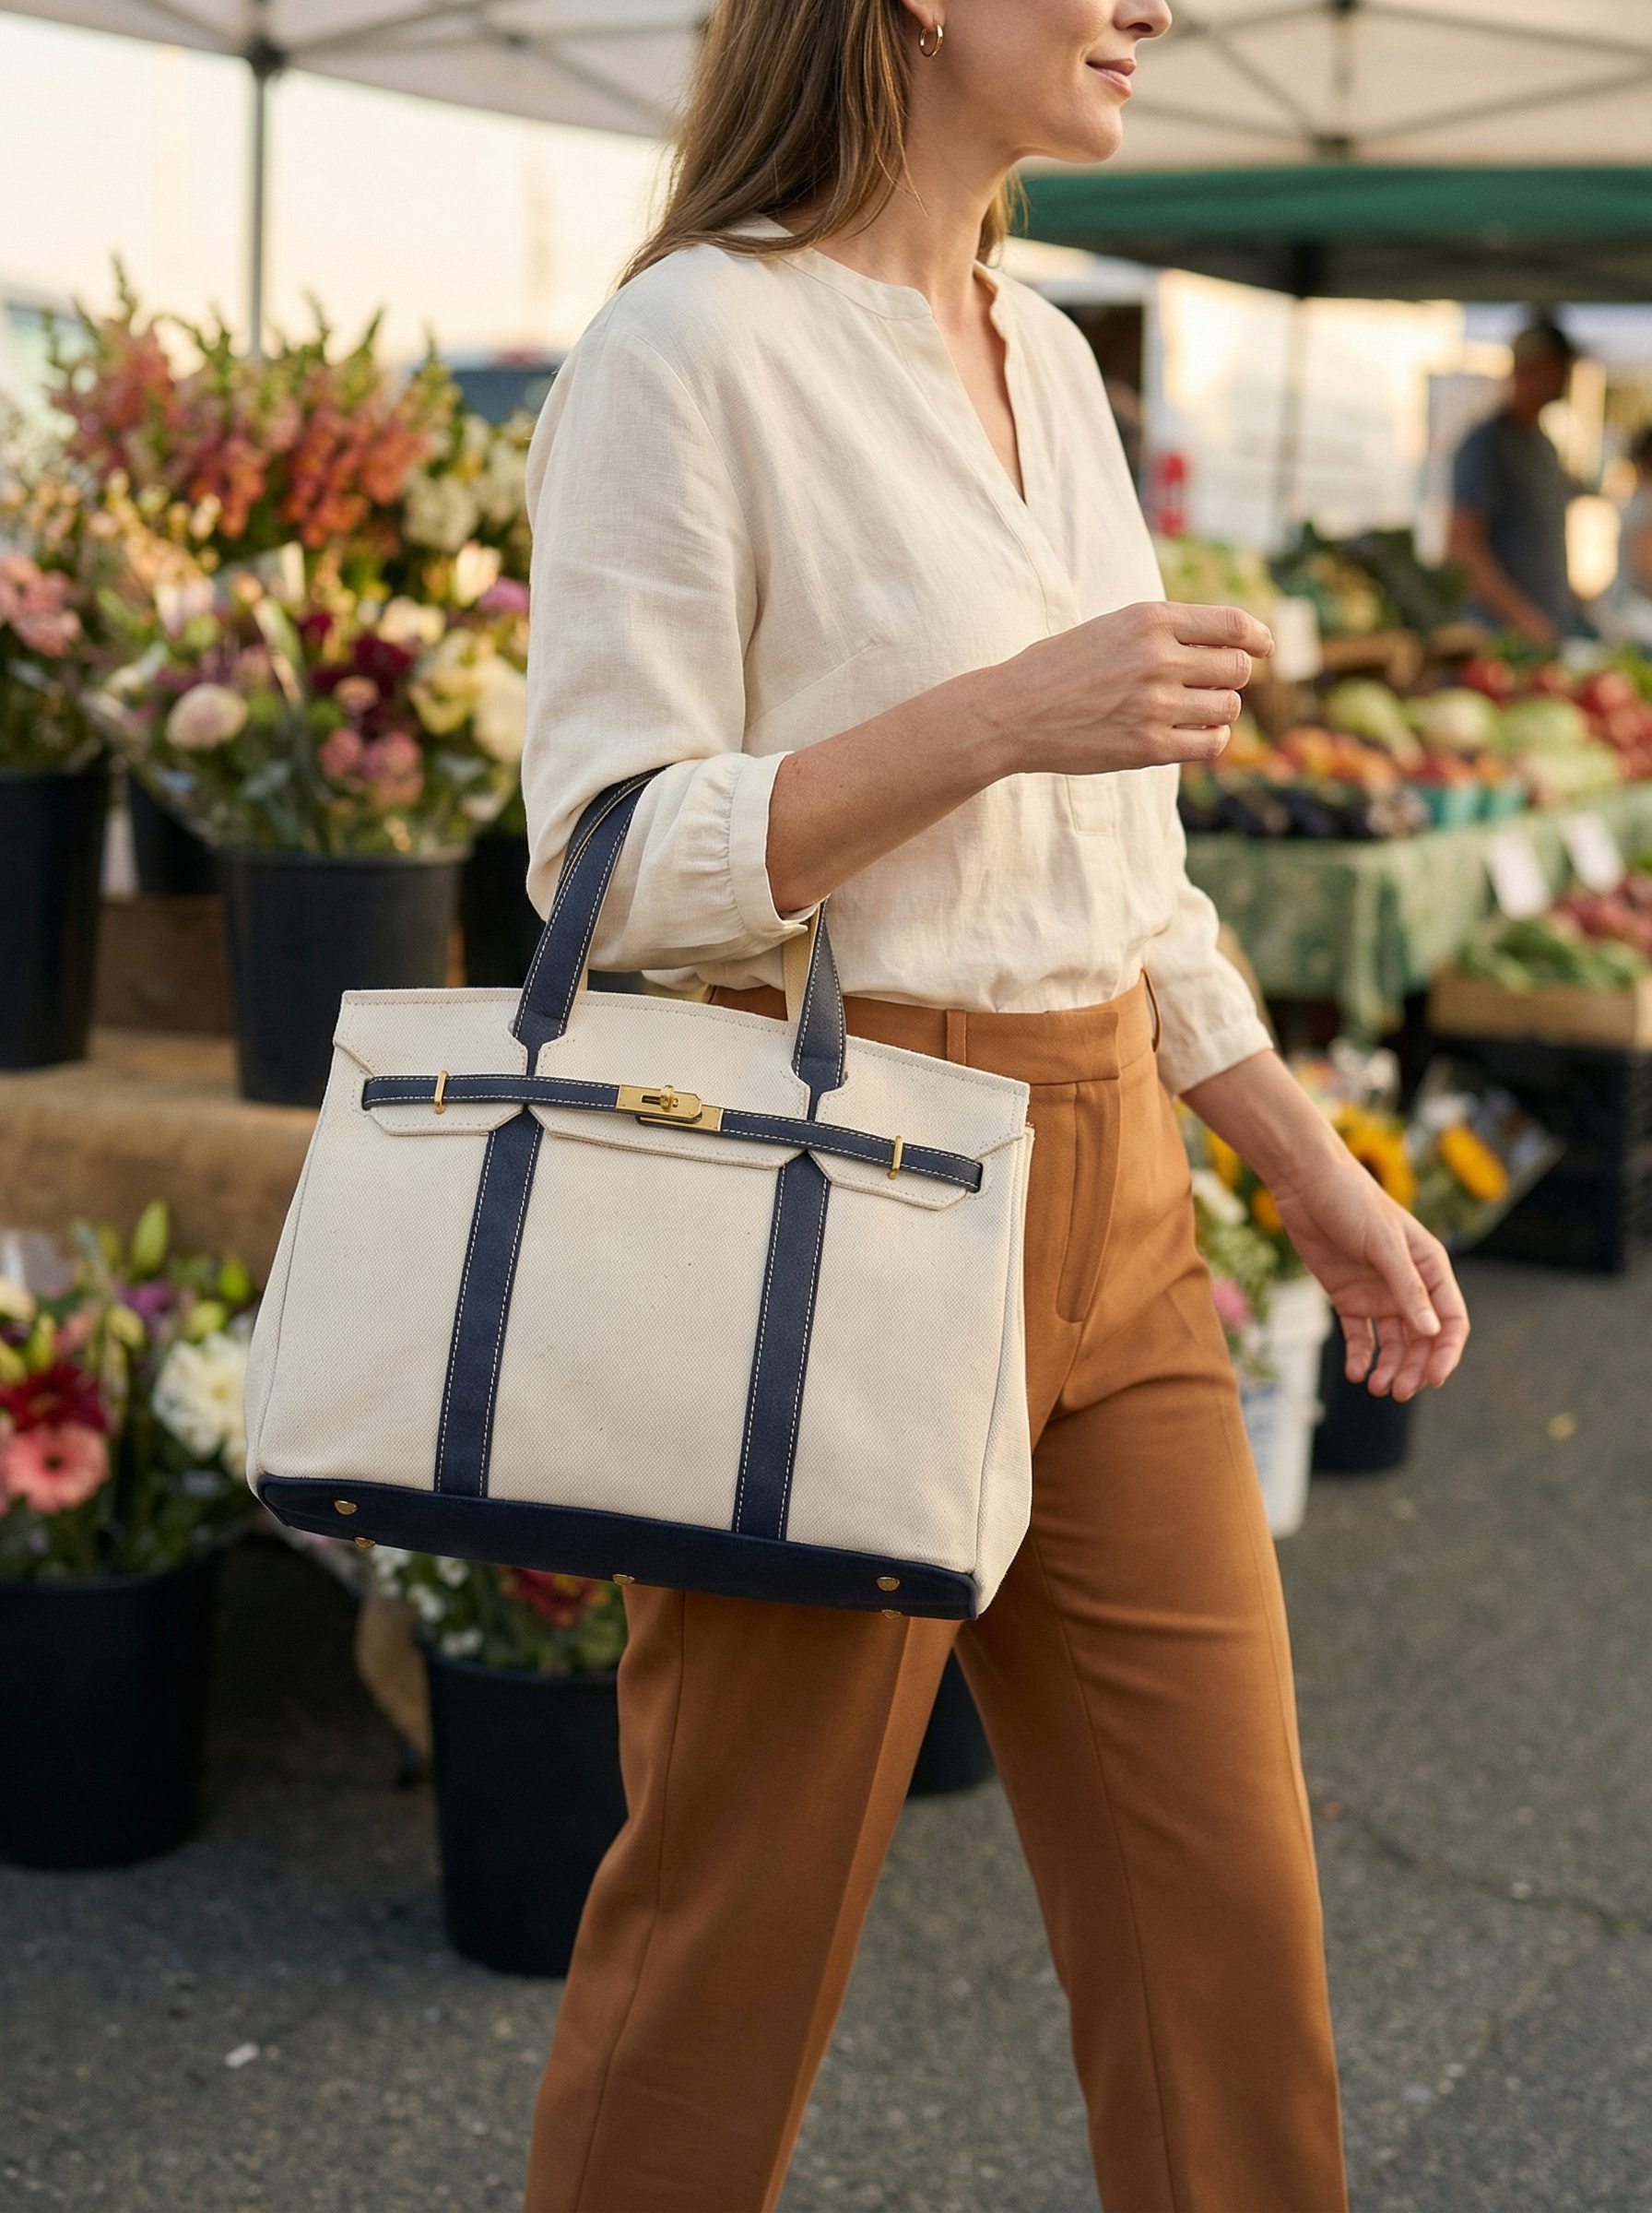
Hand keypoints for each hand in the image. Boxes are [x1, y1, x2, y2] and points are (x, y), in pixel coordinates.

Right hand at [986, 601, 1273, 778]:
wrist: (1012, 712)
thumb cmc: (1060, 667)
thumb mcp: (1113, 627)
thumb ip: (1165, 630)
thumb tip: (1229, 644)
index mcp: (1150, 619)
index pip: (1233, 625)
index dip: (1258, 637)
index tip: (1263, 647)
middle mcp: (1159, 658)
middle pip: (1237, 668)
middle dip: (1231, 677)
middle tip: (1210, 684)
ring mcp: (1155, 704)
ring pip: (1228, 707)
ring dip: (1219, 710)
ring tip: (1192, 711)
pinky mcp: (1149, 747)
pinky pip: (1211, 743)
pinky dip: (1211, 739)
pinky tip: (1193, 734)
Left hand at [1184, 1049, 1467, 1401]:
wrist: (1305, 1184)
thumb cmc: (1352, 1202)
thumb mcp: (1383, 1244)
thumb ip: (1406, 1287)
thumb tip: (1431, 1331)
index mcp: (1430, 1268)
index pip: (1451, 1320)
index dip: (1446, 1353)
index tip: (1434, 1380)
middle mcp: (1408, 1285)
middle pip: (1422, 1339)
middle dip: (1414, 1368)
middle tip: (1398, 1392)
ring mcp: (1377, 1293)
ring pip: (1392, 1343)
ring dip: (1389, 1367)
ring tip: (1377, 1388)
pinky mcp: (1347, 1297)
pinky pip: (1360, 1336)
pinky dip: (1360, 1356)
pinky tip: (1356, 1373)